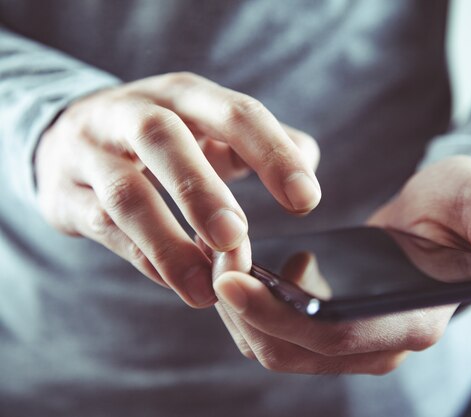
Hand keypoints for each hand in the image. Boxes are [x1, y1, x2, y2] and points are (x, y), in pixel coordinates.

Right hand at [35, 72, 320, 307]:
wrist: (73, 139)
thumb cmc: (165, 140)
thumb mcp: (210, 127)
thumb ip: (263, 143)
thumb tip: (307, 165)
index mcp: (184, 95)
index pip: (235, 113)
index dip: (273, 154)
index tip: (306, 201)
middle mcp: (133, 112)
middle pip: (164, 139)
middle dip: (202, 192)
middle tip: (236, 239)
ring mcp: (92, 151)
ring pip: (127, 194)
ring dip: (168, 243)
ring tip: (205, 288)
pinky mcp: (65, 194)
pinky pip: (104, 228)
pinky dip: (144, 259)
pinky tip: (177, 282)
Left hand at [209, 155, 470, 373]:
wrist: (447, 218)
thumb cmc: (466, 206)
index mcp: (416, 317)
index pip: (338, 336)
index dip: (279, 315)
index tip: (230, 279)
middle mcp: (383, 343)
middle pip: (293, 350)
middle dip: (243, 309)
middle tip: (212, 258)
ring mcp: (354, 343)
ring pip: (275, 349)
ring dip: (237, 311)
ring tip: (217, 260)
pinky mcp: (331, 331)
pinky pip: (274, 335)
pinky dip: (246, 309)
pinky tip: (233, 269)